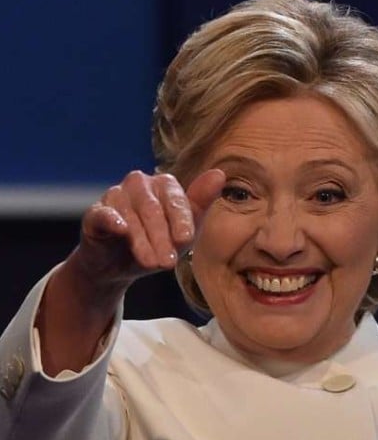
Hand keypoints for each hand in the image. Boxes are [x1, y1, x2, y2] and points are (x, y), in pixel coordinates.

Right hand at [71, 168, 224, 293]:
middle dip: (162, 238)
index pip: (175, 200)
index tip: (185, 239)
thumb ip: (200, 204)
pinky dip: (112, 220)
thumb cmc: (159, 242)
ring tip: (151, 264)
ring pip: (131, 216)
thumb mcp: (184, 230)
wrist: (120, 265)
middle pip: (153, 209)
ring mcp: (115, 195)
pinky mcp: (95, 212)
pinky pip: (103, 214)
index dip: (181, 220)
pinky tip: (121, 230)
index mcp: (164, 185)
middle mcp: (139, 184)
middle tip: (168, 263)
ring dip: (142, 242)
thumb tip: (219, 174)